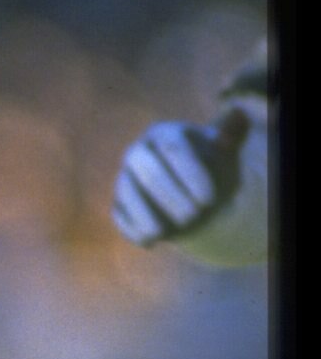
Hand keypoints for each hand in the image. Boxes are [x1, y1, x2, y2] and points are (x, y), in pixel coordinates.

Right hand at [111, 114, 245, 246]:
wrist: (196, 197)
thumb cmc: (212, 171)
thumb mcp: (224, 154)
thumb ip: (230, 137)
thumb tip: (238, 115)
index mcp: (165, 134)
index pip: (174, 150)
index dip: (191, 174)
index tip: (209, 198)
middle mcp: (139, 153)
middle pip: (148, 170)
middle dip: (169, 194)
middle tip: (192, 216)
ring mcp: (126, 179)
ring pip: (128, 193)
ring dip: (144, 214)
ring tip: (161, 234)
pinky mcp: (120, 205)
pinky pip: (120, 216)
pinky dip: (132, 229)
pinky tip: (149, 243)